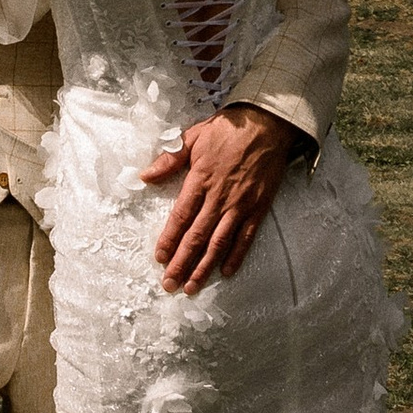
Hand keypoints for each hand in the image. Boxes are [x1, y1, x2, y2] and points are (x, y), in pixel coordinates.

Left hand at [140, 105, 305, 294]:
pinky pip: (245, 238)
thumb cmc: (227, 130)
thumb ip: (169, 159)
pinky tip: (225, 272)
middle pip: (197, 236)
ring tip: (192, 286)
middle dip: (182, 263)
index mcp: (200, 179)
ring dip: (204, 267)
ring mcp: (240, 205)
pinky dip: (235, 257)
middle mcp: (219, 197)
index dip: (169, 239)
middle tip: (170, 284)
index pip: (181, 216)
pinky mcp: (258, 208)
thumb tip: (144, 176)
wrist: (268, 125)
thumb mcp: (193, 136)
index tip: (159, 258)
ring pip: (219, 243)